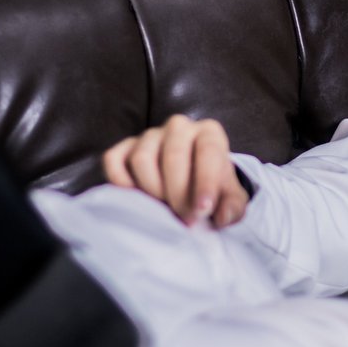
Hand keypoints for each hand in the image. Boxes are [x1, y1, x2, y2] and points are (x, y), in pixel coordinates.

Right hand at [102, 115, 248, 227]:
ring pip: (142, 158)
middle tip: (185, 220)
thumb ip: (233, 206)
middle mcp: (179, 127)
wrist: (192, 183)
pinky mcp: (125, 148)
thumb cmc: (213, 190)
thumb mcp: (230, 198)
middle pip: (173, 155)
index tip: (203, 210)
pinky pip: (114, 160)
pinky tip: (135, 198)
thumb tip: (224, 216)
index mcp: (209, 133)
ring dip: (152, 190)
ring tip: (164, 210)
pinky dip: (121, 181)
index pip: (208, 151)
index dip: (206, 182)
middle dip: (179, 193)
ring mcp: (149, 136)